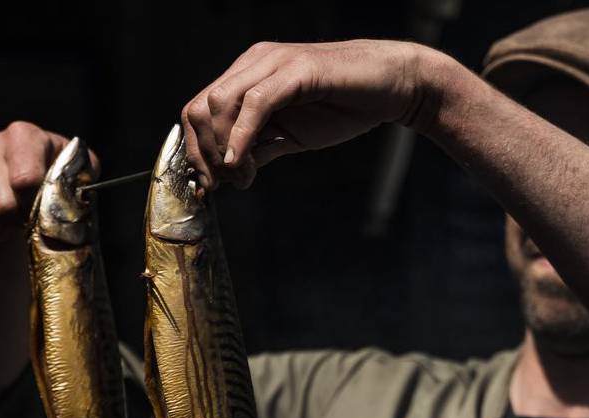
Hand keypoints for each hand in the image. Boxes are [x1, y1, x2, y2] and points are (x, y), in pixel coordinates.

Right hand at [0, 121, 96, 244]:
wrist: (26, 191)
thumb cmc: (58, 180)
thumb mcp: (78, 175)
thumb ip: (81, 180)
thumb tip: (75, 195)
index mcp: (23, 135)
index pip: (24, 177)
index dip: (34, 202)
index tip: (43, 207)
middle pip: (3, 205)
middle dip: (20, 220)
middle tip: (31, 218)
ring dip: (6, 230)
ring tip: (16, 222)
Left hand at [180, 40, 444, 188]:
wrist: (393, 86)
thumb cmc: (344, 108)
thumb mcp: (290, 136)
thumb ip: (257, 149)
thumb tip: (226, 173)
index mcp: (248, 74)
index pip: (198, 109)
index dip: (195, 149)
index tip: (211, 183)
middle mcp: (254, 62)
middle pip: (199, 107)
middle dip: (203, 153)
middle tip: (225, 183)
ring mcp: (274, 62)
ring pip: (219, 103)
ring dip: (222, 149)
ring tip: (243, 175)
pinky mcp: (297, 69)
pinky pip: (255, 103)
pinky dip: (242, 137)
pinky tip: (244, 163)